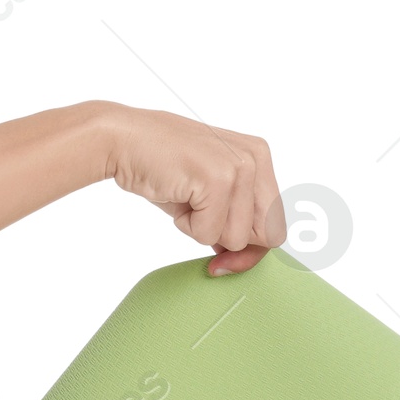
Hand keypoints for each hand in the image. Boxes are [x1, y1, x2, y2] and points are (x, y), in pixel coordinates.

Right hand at [100, 105, 285, 274]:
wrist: (122, 140)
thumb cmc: (161, 167)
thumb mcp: (208, 193)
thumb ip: (234, 218)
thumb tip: (246, 258)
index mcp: (259, 157)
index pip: (276, 224)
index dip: (251, 249)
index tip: (223, 257)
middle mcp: (256, 158)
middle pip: (267, 236)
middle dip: (232, 245)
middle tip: (197, 223)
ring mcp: (239, 167)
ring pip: (237, 239)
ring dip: (203, 231)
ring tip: (184, 199)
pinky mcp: (218, 178)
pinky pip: (209, 234)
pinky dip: (186, 227)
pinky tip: (175, 196)